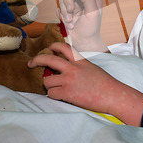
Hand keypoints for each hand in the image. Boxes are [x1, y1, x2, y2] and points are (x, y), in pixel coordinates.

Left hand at [28, 42, 142, 125]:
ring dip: (49, 85)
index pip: (63, 47)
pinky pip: (51, 94)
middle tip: (30, 64)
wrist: (112, 95)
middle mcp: (72, 68)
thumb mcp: (92, 67)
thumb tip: (67, 67)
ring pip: (47, 81)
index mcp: (79, 60)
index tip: (48, 48)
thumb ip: (79, 65)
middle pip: (48, 59)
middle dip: (36, 61)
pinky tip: (61, 96)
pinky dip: (54, 95)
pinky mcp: (67, 93)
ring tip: (56, 89)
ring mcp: (68, 80)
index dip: (52, 46)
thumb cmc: (105, 83)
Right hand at [60, 0, 107, 51]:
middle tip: (71, 11)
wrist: (84, 43)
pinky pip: (59, 9)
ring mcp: (74, 7)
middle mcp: (82, 0)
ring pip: (62, 1)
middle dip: (68, 2)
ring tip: (70, 22)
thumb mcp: (93, 13)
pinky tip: (69, 24)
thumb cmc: (91, 28)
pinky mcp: (67, 13)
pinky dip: (63, 17)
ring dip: (65, 12)